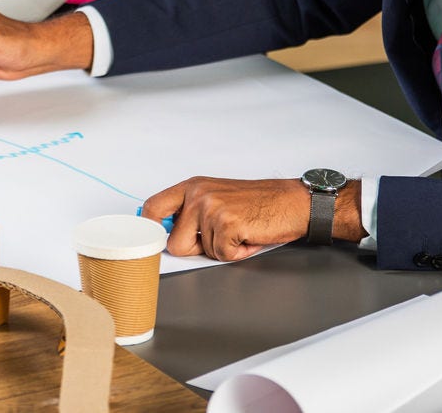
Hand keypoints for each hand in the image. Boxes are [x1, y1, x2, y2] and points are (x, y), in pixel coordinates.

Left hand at [139, 176, 312, 261]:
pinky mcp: (227, 224)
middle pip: (174, 242)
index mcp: (192, 186)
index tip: (153, 241)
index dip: (150, 229)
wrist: (291, 202)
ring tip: (238, 233)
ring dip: (222, 249)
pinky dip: (237, 253)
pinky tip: (248, 237)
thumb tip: (168, 235)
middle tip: (218, 238)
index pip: (153, 207)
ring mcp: (211, 208)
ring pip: (201, 252)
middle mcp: (197, 194)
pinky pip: (222, 256)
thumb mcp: (216, 198)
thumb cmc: (257, 203)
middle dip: (194, 249)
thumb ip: (190, 213)